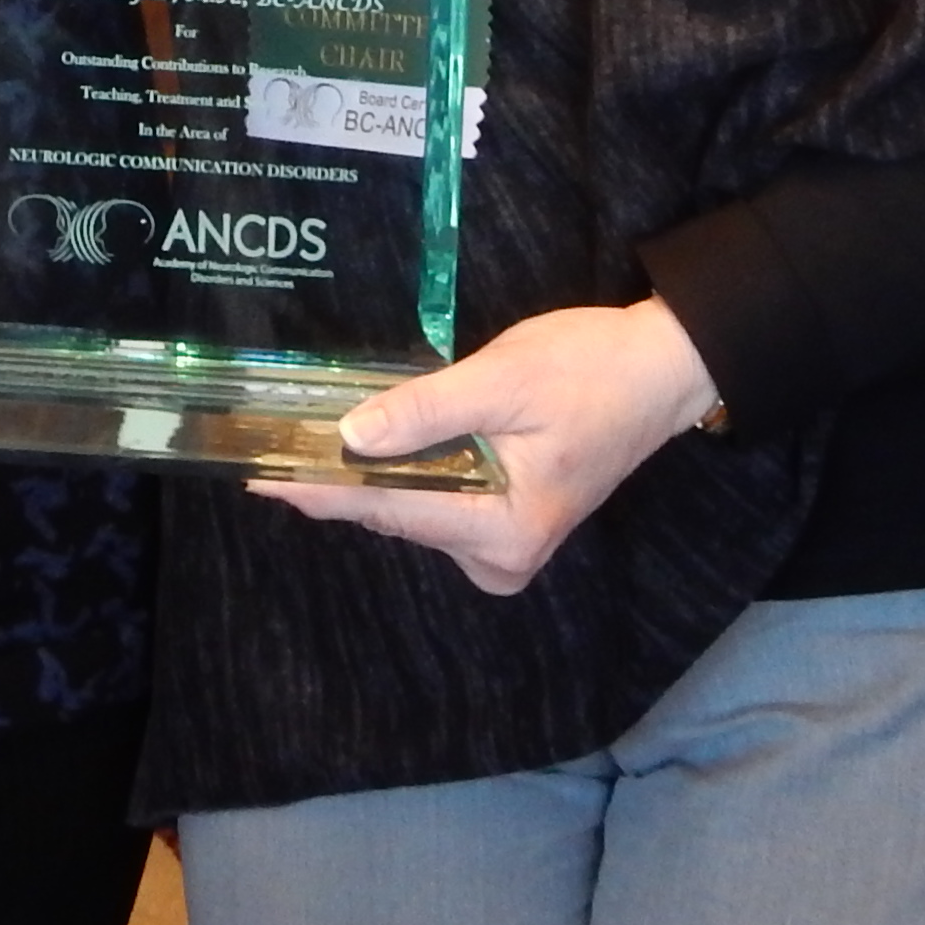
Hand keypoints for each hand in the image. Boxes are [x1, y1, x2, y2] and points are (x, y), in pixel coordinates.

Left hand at [250, 299, 717, 595]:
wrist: (662, 368)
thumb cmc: (591, 369)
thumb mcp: (504, 380)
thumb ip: (427, 411)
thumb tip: (349, 438)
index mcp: (503, 531)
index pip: (389, 510)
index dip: (321, 491)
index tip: (261, 482)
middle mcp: (502, 556)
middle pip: (399, 515)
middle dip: (342, 481)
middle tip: (275, 448)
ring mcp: (509, 544)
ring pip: (416, 510)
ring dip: (373, 475)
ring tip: (311, 442)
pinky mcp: (511, 522)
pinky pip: (440, 502)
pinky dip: (408, 474)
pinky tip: (376, 444)